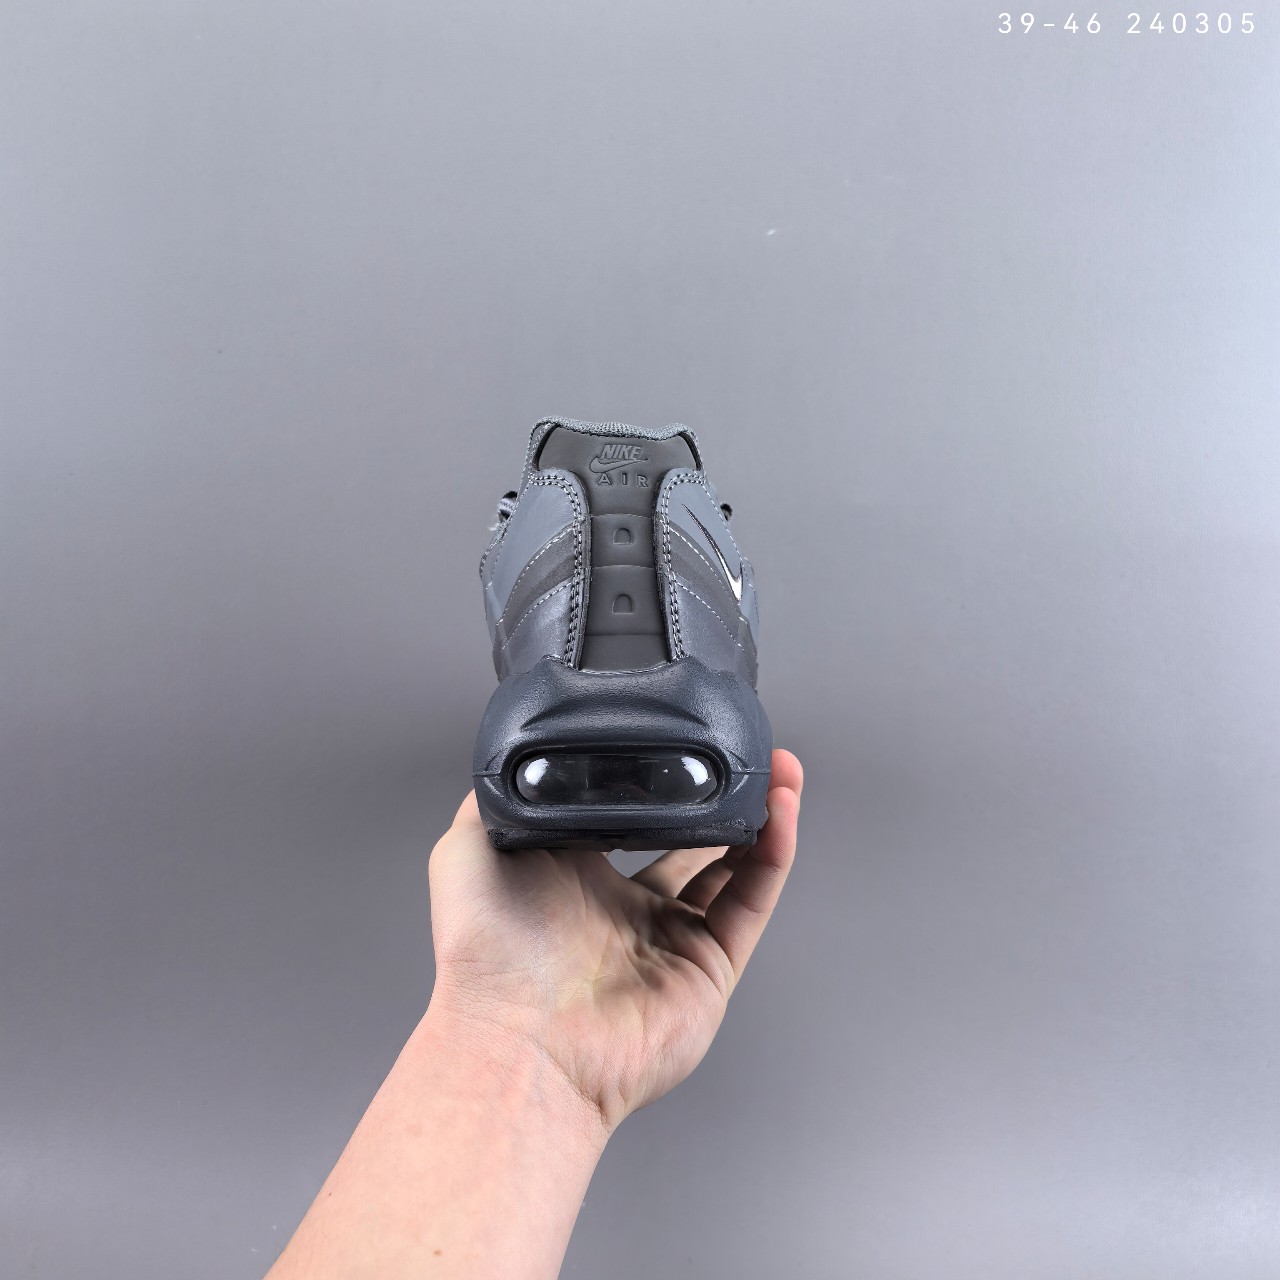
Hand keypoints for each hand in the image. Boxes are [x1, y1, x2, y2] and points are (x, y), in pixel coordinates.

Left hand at [426, 750, 802, 1132]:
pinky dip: (773, 855)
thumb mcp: (467, 851)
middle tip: (747, 758)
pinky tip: (781, 811)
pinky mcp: (709, 969)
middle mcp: (629, 914)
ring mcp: (673, 943)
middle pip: (694, 845)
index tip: (685, 746)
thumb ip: (491, 803)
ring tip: (782, 770)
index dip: (664, 786)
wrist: (519, 1037)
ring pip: (734, 870)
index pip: (634, 824)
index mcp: (578, 883)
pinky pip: (751, 902)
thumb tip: (508, 764)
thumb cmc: (485, 956)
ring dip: (763, 818)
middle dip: (725, 801)